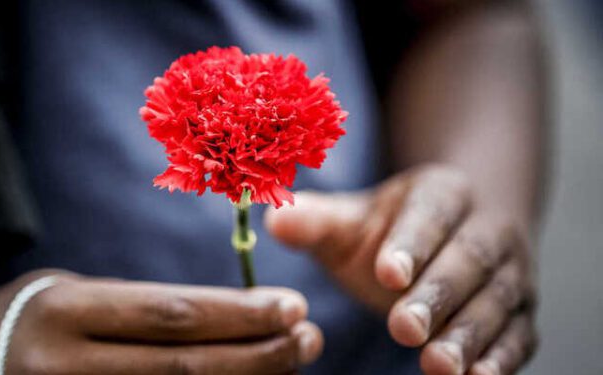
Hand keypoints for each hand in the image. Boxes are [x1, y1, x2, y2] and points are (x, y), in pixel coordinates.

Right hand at [0, 270, 322, 373]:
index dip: (239, 314)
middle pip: (184, 367)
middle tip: (310, 339)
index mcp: (68, 311)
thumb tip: (231, 318)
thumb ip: (140, 309)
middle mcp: (66, 366)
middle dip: (258, 355)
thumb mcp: (76, 295)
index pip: (170, 314)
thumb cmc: (30, 317)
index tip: (294, 306)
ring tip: (290, 365)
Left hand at [265, 165, 537, 374]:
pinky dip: (501, 357)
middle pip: (467, 260)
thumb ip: (317, 222)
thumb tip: (274, 219)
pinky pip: (517, 334)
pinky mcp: (519, 312)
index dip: (411, 243)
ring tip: (438, 365)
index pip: (430, 214)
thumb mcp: (354, 221)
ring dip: (469, 335)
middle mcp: (487, 228)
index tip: (385, 273)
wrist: (458, 232)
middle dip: (436, 296)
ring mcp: (510, 272)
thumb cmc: (395, 231)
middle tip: (403, 329)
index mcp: (444, 193)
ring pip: (495, 301)